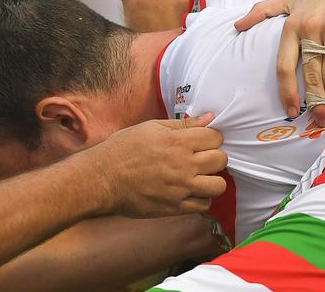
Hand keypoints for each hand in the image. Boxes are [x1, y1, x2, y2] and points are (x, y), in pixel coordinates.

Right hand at [84, 113, 226, 217]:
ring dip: (212, 180)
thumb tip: (209, 117)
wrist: (102, 179)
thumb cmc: (123, 149)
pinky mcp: (175, 207)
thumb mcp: (151, 128)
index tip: (203, 141)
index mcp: (178, 142)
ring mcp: (181, 188)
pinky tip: (191, 192)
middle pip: (221, 160)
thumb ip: (183, 124)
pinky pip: (204, 205)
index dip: (211, 138)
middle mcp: (184, 165)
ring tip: (200, 177)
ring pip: (218, 186)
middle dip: (215, 157)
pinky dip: (201, 199)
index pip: (216, 137)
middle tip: (202, 159)